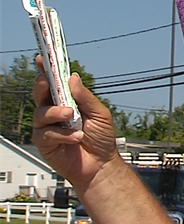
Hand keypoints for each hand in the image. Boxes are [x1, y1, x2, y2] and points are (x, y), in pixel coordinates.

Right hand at [32, 56, 117, 189]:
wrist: (102, 165)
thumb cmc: (101, 139)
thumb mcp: (100, 114)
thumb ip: (85, 97)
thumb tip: (72, 77)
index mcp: (67, 102)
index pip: (54, 83)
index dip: (47, 70)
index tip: (43, 58)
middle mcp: (54, 112)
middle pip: (40, 94)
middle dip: (42, 86)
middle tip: (48, 81)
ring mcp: (48, 127)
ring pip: (41, 113)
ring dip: (56, 112)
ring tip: (70, 116)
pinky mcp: (45, 143)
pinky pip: (46, 134)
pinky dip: (62, 134)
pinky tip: (76, 137)